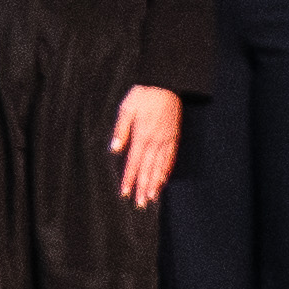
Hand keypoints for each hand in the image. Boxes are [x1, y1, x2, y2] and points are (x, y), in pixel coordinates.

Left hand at [106, 83, 181, 211]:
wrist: (165, 83)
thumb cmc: (143, 95)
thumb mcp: (127, 109)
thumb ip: (121, 130)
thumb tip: (114, 149)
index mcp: (142, 135)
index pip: (133, 162)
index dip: (128, 179)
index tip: (124, 193)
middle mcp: (155, 141)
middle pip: (147, 169)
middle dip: (143, 188)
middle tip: (140, 204)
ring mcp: (166, 140)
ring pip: (160, 166)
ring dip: (155, 183)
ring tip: (151, 198)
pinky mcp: (174, 137)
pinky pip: (170, 158)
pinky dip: (166, 171)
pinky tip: (163, 180)